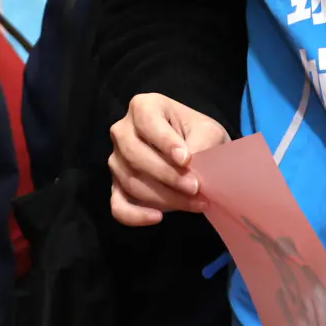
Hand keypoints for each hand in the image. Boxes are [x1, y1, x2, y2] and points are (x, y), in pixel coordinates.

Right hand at [108, 94, 230, 226]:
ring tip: (195, 203)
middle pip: (134, 154)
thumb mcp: (208, 131)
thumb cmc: (198, 135)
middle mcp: (122, 130)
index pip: (147, 122)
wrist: (194, 152)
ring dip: (164, 197)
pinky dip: (134, 215)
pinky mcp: (117, 186)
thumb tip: (189, 168)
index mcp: (143, 106)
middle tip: (196, 187)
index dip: (165, 142)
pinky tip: (157, 218)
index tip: (187, 159)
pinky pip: (117, 205)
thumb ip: (200, 143)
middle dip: (167, 175)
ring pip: (131, 181)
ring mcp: (116, 160)